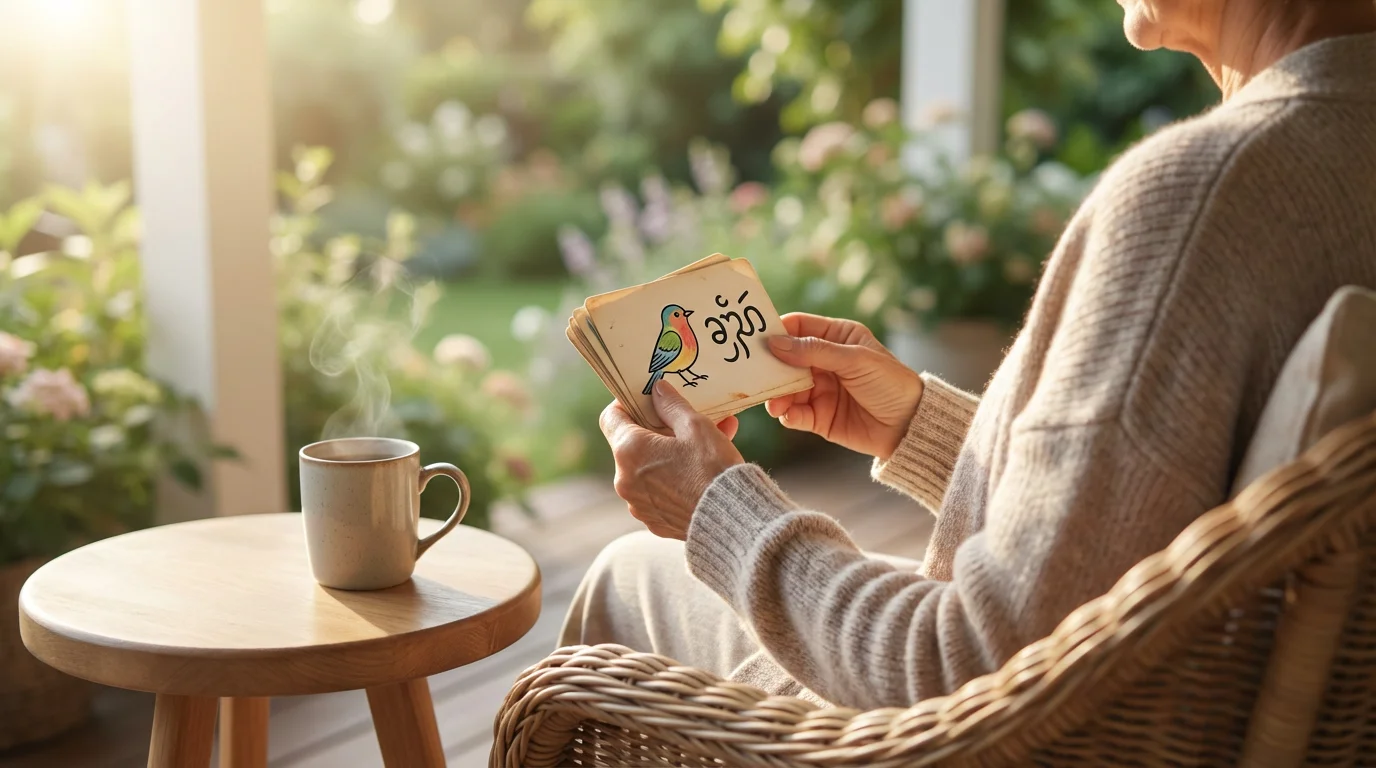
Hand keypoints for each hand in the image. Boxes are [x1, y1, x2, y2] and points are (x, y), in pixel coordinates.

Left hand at [599, 381, 744, 539]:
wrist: (732, 520)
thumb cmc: (712, 468)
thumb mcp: (695, 426)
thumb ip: (671, 405)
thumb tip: (657, 390)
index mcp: (629, 450)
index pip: (610, 418)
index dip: (627, 404)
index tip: (646, 400)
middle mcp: (624, 480)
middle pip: (631, 444)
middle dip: (656, 430)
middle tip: (684, 421)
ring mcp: (638, 504)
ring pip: (647, 469)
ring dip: (668, 455)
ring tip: (704, 446)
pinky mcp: (654, 521)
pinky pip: (658, 493)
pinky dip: (673, 480)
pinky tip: (701, 473)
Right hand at [766, 313, 922, 460]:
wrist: (910, 426)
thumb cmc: (890, 383)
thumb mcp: (855, 360)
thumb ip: (814, 351)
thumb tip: (775, 343)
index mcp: (836, 338)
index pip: (798, 327)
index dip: (777, 331)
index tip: (756, 339)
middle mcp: (824, 362)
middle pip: (786, 359)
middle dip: (771, 367)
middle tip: (755, 374)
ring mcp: (820, 390)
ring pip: (786, 388)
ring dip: (777, 395)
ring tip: (774, 404)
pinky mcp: (819, 417)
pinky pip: (795, 414)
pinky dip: (787, 415)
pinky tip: (788, 416)